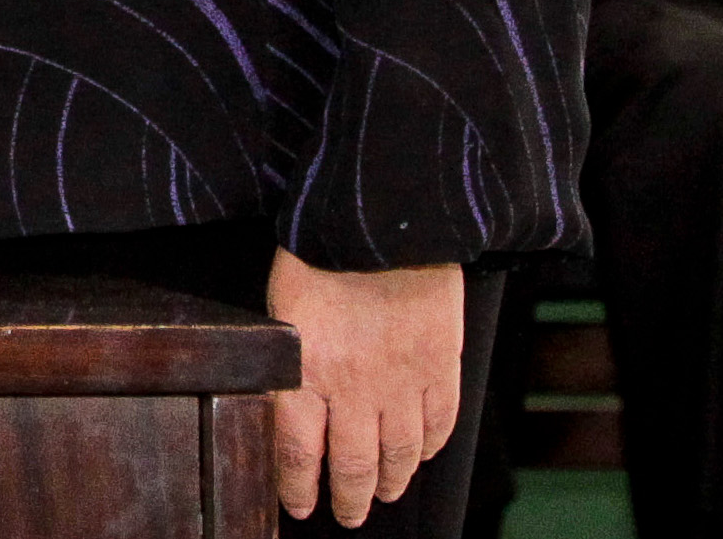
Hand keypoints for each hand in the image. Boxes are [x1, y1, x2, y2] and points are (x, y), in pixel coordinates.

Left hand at [268, 253, 465, 526]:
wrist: (382, 214)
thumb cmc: (319, 247)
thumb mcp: (281, 304)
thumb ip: (285, 359)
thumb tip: (284, 402)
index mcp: (303, 369)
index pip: (297, 452)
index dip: (298, 488)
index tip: (298, 506)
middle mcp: (352, 385)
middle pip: (351, 465)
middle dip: (348, 499)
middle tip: (347, 515)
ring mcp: (401, 379)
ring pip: (398, 453)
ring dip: (392, 482)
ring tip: (385, 494)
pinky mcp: (441, 364)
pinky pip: (439, 422)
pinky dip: (431, 447)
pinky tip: (422, 454)